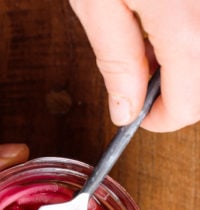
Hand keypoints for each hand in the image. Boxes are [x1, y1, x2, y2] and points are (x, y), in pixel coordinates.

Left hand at [69, 0, 199, 130]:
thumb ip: (115, 59)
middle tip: (139, 79)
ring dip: (182, 66)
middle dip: (174, 94)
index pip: (188, 105)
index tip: (137, 116)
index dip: (158, 120)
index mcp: (183, 25)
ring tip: (147, 44)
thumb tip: (124, 109)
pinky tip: (162, 21)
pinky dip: (188, 38)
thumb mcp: (97, 2)